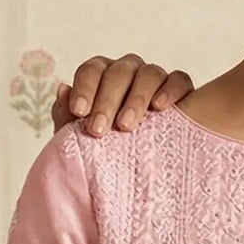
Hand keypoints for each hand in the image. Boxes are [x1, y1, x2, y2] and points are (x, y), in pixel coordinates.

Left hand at [51, 53, 193, 137]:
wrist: (130, 173)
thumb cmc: (101, 150)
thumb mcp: (78, 139)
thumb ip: (66, 116)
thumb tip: (63, 89)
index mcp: (100, 77)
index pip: (92, 70)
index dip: (84, 88)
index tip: (79, 112)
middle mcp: (127, 72)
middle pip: (119, 72)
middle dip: (107, 101)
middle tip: (98, 130)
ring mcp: (154, 78)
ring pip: (148, 74)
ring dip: (136, 98)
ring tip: (126, 125)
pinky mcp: (180, 89)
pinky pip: (178, 80)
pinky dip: (171, 89)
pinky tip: (160, 107)